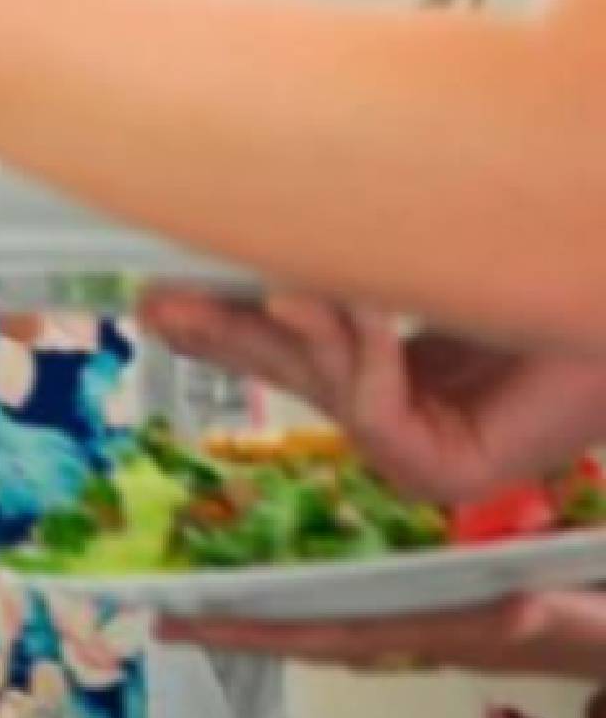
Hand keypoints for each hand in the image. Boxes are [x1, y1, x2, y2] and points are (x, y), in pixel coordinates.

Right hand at [142, 293, 605, 500]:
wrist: (603, 267)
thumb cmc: (532, 251)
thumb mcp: (409, 253)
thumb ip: (338, 268)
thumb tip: (251, 245)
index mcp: (400, 361)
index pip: (297, 350)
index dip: (226, 329)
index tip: (156, 301)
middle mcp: (410, 410)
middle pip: (293, 371)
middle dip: (225, 334)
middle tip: (157, 302)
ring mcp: (429, 449)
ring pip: (326, 389)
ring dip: (303, 332)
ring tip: (276, 286)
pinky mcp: (452, 472)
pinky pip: (374, 412)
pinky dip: (364, 352)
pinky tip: (363, 307)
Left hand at [158, 589, 605, 681]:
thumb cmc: (596, 621)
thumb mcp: (579, 615)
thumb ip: (551, 617)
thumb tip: (517, 610)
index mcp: (435, 631)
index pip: (326, 634)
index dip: (255, 629)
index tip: (186, 625)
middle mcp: (416, 631)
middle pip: (309, 631)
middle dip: (238, 623)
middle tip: (164, 610)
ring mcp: (424, 620)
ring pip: (328, 616)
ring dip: (270, 605)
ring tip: (205, 584)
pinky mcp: (439, 604)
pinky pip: (359, 598)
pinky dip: (316, 585)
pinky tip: (292, 566)